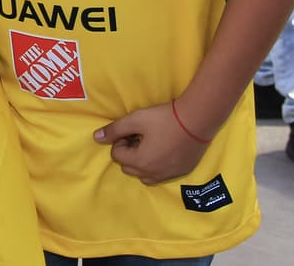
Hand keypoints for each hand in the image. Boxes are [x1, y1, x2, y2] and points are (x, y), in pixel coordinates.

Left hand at [93, 101, 210, 184]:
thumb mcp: (135, 120)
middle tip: (140, 136)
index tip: (133, 130)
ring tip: (151, 143)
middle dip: (129, 153)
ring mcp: (169, 175)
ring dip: (142, 162)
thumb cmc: (164, 119)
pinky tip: (164, 149)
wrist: (197, 120)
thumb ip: (114, 130)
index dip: (121, 140)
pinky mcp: (181, 172)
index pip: (117, 155)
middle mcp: (153, 174)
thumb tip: (96, 138)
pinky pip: (161, 175)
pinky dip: (156, 166)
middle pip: (128, 167)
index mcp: (140, 162)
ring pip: (144, 175)